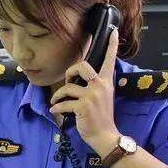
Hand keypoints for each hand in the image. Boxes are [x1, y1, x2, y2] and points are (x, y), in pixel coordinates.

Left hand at [49, 29, 119, 154]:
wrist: (105, 136)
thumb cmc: (101, 118)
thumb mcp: (103, 97)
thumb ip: (95, 86)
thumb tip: (77, 80)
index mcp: (106, 82)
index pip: (110, 60)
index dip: (111, 45)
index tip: (113, 31)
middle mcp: (100, 86)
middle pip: (81, 66)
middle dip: (69, 72)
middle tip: (67, 83)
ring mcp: (91, 96)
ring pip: (68, 87)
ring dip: (58, 95)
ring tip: (56, 101)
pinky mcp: (82, 107)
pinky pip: (63, 103)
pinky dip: (56, 107)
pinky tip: (55, 111)